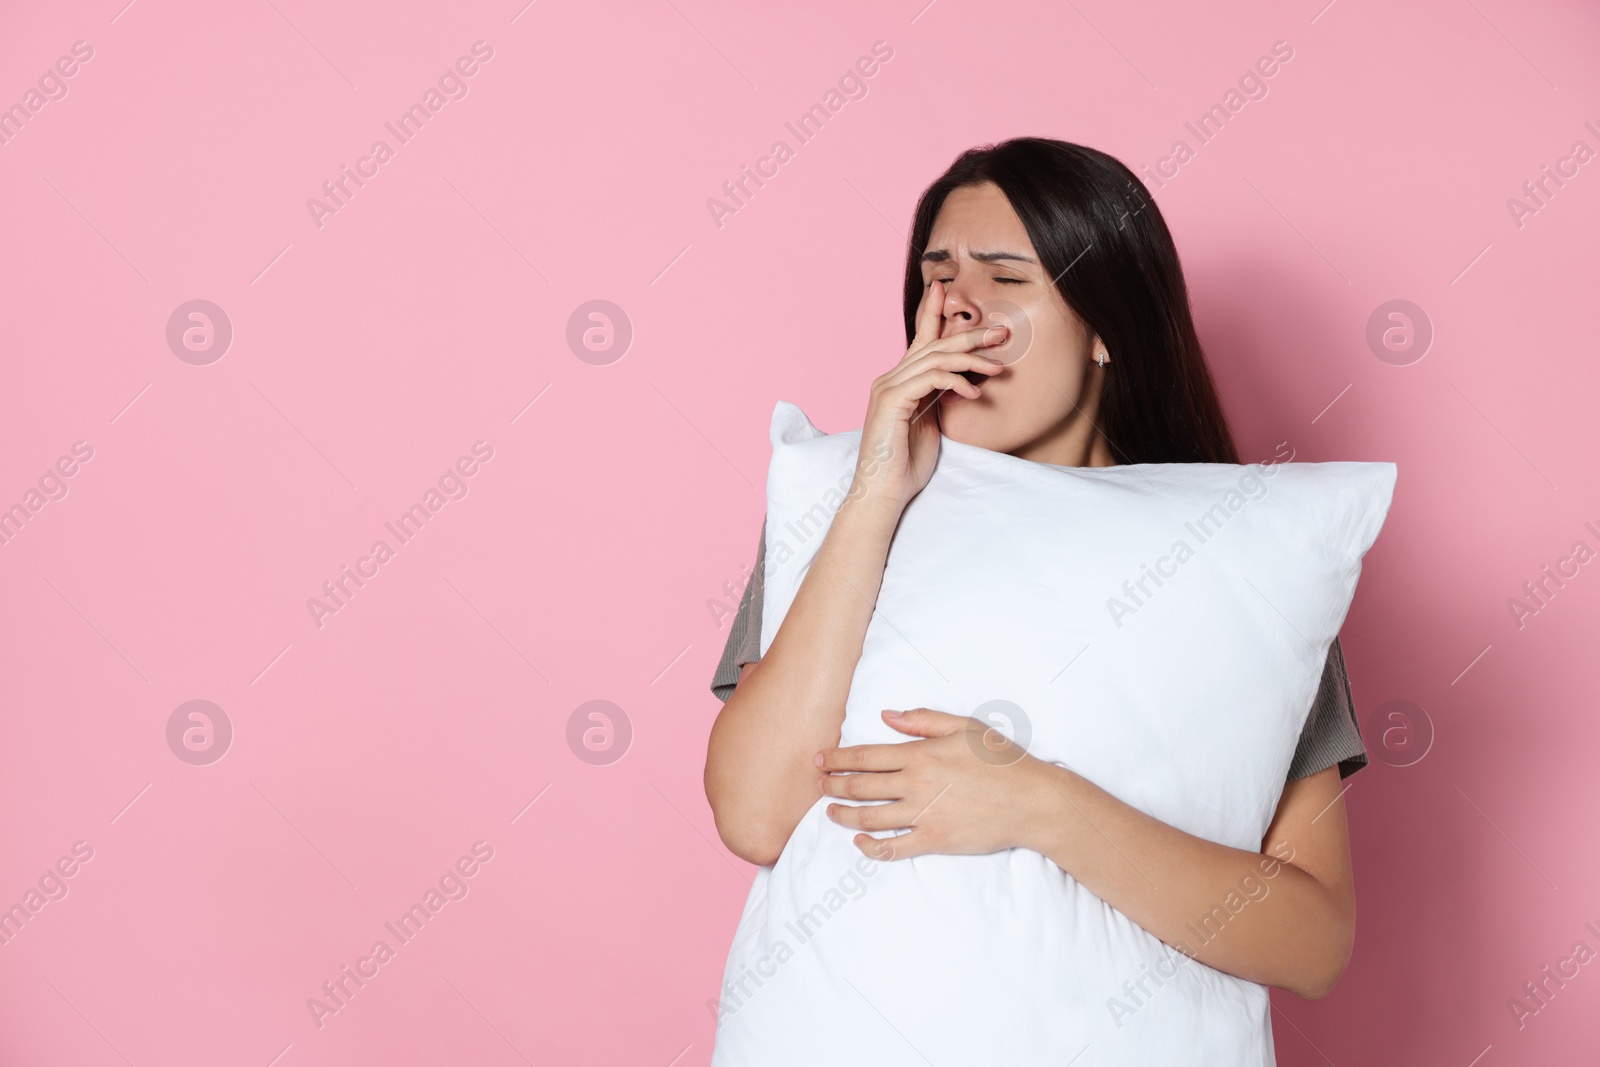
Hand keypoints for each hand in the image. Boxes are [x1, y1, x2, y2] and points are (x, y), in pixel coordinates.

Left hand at [814, 708, 1046, 859]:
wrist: (1032, 800)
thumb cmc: (1001, 760)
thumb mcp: (964, 726)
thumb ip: (922, 721)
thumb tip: (886, 716)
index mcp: (921, 755)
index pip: (865, 756)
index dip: (836, 758)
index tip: (818, 759)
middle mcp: (916, 785)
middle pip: (859, 786)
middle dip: (832, 785)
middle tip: (818, 784)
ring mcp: (924, 816)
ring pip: (869, 817)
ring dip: (842, 814)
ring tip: (829, 811)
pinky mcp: (934, 841)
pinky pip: (893, 848)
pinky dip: (870, 847)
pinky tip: (859, 841)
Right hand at [850, 280, 1009, 512]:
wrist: (883, 492)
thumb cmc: (906, 465)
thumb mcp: (929, 423)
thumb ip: (937, 398)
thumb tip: (961, 382)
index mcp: (899, 381)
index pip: (919, 339)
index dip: (932, 312)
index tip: (945, 290)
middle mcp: (890, 378)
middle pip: (934, 344)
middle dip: (970, 334)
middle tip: (1000, 331)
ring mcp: (888, 387)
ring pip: (935, 358)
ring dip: (972, 359)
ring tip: (999, 366)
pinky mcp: (891, 400)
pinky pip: (930, 378)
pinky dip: (956, 381)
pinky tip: (975, 393)